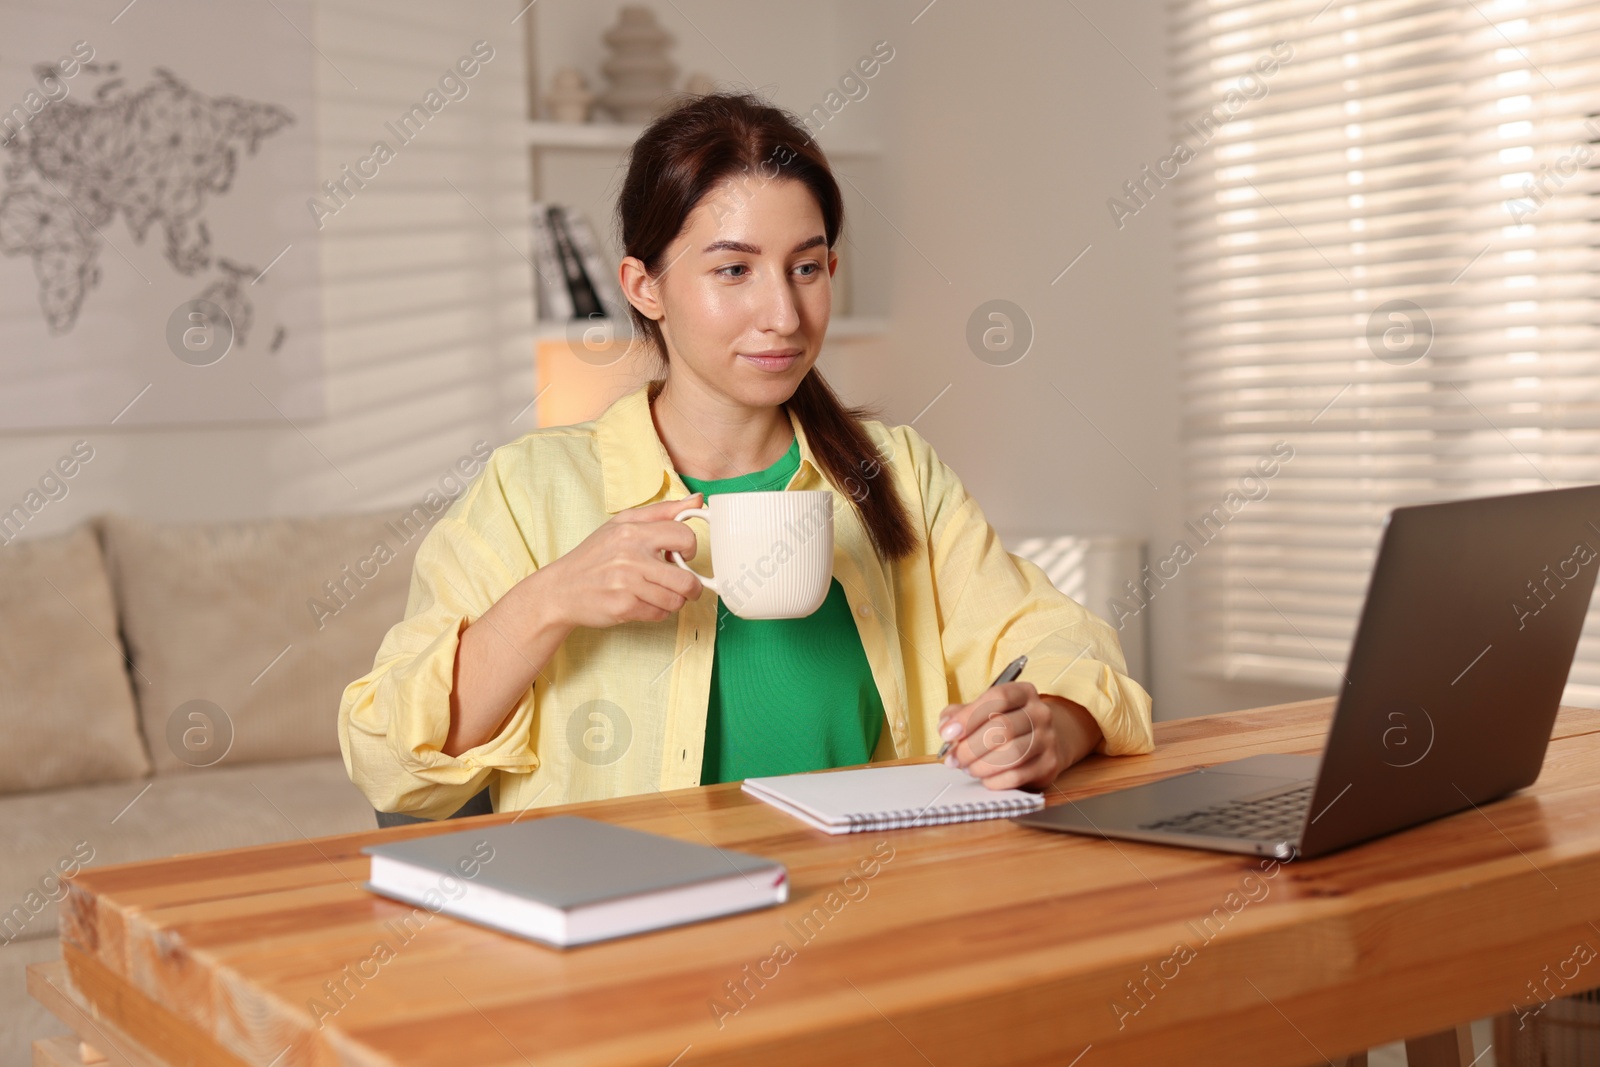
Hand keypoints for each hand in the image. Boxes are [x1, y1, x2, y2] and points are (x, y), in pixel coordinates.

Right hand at [539, 494, 705, 629]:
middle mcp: (630, 556)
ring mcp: (627, 584)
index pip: (684, 536)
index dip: (691, 549)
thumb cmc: (594, 556)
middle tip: (685, 586)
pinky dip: (658, 612)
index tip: (683, 555)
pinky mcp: (623, 607)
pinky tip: (645, 602)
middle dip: (692, 587)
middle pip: (686, 579)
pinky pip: (659, 614)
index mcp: (632, 531)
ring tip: (660, 593)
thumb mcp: (622, 524)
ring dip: (674, 601)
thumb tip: (697, 500)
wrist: (561, 589)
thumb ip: (661, 512)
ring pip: (675, 600)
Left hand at [936, 682, 1103, 790]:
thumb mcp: (985, 711)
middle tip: (954, 758)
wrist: (1045, 742)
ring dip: (981, 765)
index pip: (997, 697)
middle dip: (970, 747)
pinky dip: (995, 780)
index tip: (947, 733)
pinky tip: (984, 778)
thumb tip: (945, 726)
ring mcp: (1048, 739)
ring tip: (967, 768)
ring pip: (1011, 753)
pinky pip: (1018, 775)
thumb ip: (961, 714)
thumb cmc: (1008, 725)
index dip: (968, 716)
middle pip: (1002, 728)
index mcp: (1023, 693)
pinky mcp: (1049, 764)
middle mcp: (1040, 713)